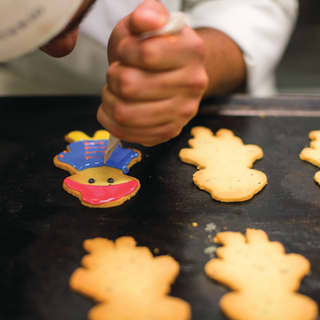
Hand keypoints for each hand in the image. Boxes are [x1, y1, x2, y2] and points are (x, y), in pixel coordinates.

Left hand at [97, 0, 207, 145]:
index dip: (125, 51)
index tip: (126, 51)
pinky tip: (114, 106)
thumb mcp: (148, 24)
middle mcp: (194, 85)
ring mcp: (182, 113)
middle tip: (115, 73)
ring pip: (124, 113)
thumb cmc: (155, 49)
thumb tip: (145, 20)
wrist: (172, 75)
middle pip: (130, 86)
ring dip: (108, 99)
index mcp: (192, 51)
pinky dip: (110, 120)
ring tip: (113, 90)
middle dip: (112, 77)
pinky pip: (127, 133)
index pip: (145, 53)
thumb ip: (146, 15)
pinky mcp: (168, 132)